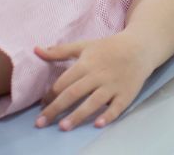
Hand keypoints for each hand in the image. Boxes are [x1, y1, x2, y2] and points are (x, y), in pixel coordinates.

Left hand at [33, 32, 154, 130]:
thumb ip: (59, 51)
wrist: (137, 48)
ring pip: (93, 102)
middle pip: (74, 93)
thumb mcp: (83, 46)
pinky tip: (97, 125)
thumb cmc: (107, 48)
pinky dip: (107, 116)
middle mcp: (97, 75)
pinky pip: (116, 108)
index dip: (50, 94)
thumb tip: (35, 50)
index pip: (63, 81)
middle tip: (41, 123)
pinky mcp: (125, 95)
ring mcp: (112, 86)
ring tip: (63, 127)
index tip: (40, 106)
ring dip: (78, 115)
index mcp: (85, 63)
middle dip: (56, 108)